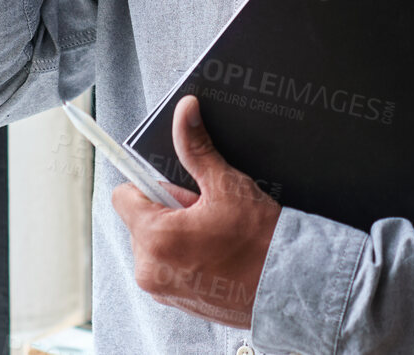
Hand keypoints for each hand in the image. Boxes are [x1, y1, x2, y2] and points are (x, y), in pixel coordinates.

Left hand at [111, 95, 281, 328]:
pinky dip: (185, 256)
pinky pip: (168, 267)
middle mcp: (150, 270)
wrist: (289, 285)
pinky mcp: (175, 302)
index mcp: (155, 239)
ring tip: (213, 235)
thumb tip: (184, 111)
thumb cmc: (260, 240)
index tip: (177, 187)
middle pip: (141, 219)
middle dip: (168, 210)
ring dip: (176, 234)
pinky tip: (215, 254)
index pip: (124, 196)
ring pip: (155, 243)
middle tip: (205, 212)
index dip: (149, 184)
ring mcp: (161, 290)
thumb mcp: (226, 186)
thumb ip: (196, 148)